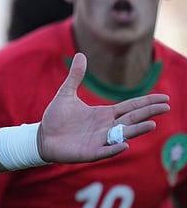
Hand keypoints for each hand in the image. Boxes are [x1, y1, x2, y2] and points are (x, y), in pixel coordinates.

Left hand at [37, 52, 169, 162]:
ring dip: (137, 130)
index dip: (147, 102)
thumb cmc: (56, 117)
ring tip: (152, 125)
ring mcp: (100, 140)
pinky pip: (105, 151)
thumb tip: (80, 54)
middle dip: (148, 113)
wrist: (42, 137)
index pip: (131, 107)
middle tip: (166, 107)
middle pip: (132, 119)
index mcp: (104, 113)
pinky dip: (115, 148)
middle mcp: (106, 127)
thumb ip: (75, 77)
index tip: (164, 98)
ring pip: (123, 135)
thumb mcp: (66, 94)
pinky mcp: (90, 152)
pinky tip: (124, 144)